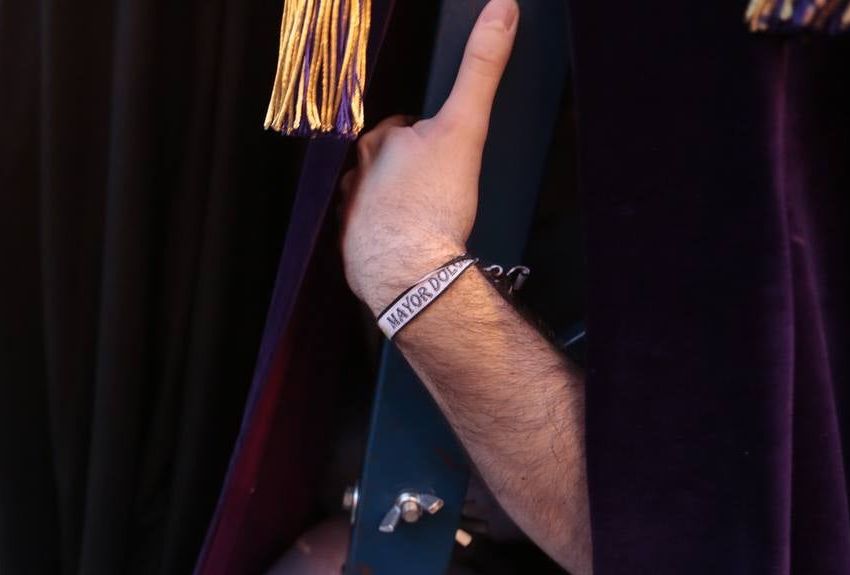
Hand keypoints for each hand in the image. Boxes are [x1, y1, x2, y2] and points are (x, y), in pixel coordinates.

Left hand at [339, 0, 518, 312]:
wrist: (411, 272)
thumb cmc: (433, 201)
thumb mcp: (465, 126)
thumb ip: (481, 68)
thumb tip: (501, 8)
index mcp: (375, 142)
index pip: (402, 128)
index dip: (427, 137)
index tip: (444, 154)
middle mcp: (352, 176)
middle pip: (387, 165)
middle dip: (411, 172)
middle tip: (440, 189)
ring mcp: (348, 216)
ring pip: (376, 200)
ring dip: (398, 206)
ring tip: (426, 219)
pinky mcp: (351, 253)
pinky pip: (371, 238)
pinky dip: (389, 239)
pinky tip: (411, 246)